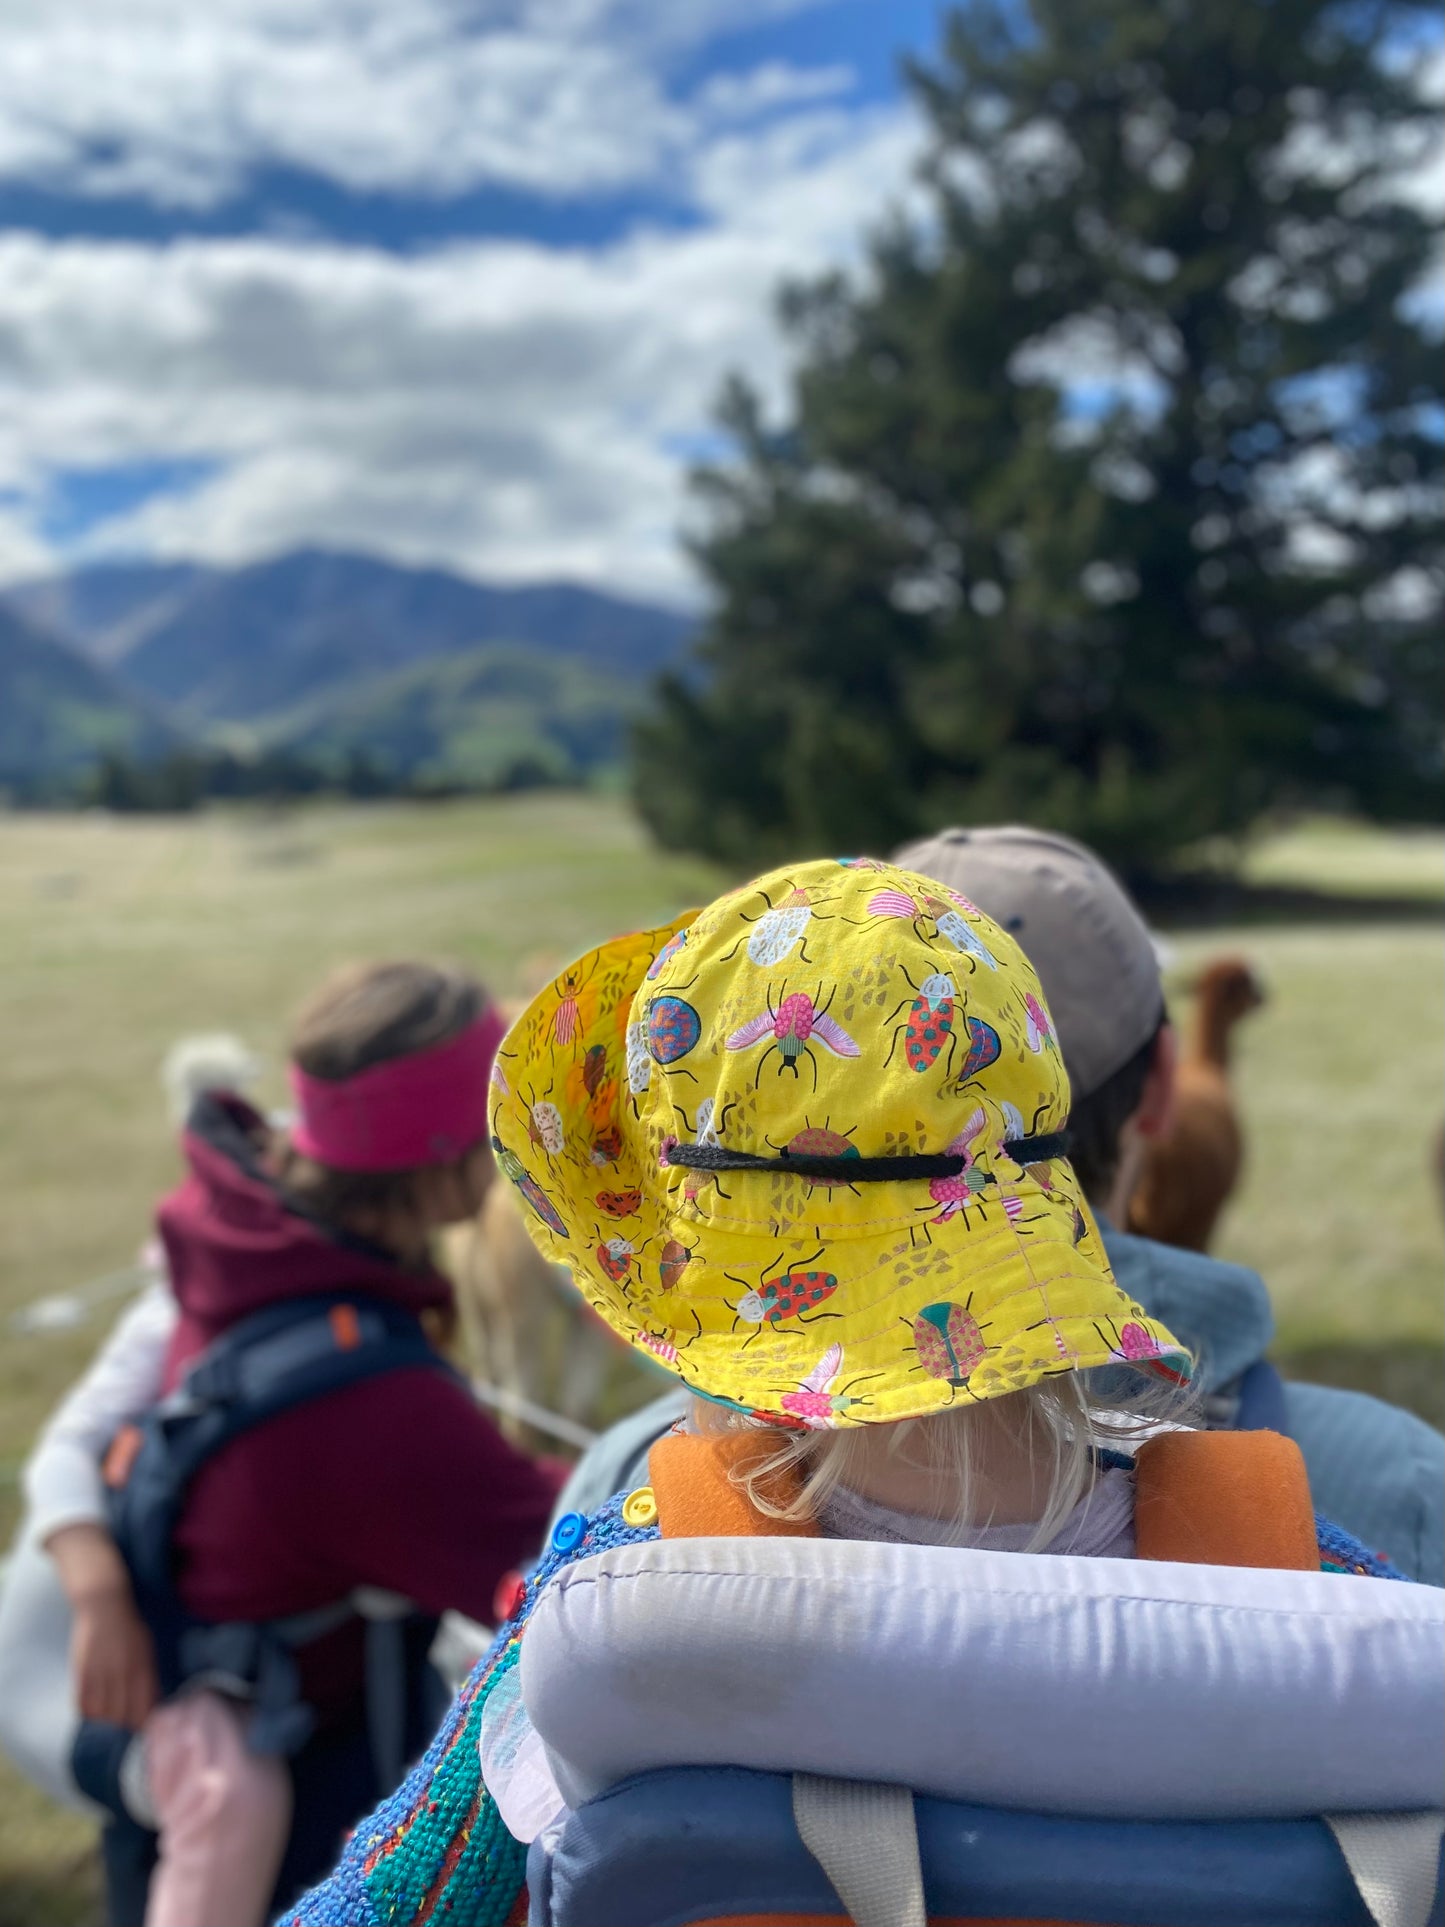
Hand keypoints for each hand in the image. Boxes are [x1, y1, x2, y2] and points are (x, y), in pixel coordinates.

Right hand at [71, 1587, 159, 1730]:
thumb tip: (154, 1703)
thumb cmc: (130, 1628)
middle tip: (124, 1723)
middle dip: (124, 1725)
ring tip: (109, 1716)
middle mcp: (121, 1674)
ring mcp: (100, 1674)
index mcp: (142, 1668)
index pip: (143, 1711)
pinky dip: (88, 1712)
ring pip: (101, 1715)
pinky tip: (93, 1708)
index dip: (143, 1725)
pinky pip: (82, 1705)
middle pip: (121, 1718)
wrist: (104, 1606)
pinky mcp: (81, 1672)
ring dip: (105, 1721)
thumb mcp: (147, 1649)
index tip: (142, 1728)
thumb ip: (149, 1677)